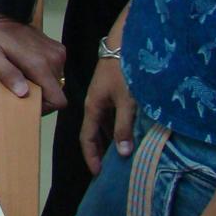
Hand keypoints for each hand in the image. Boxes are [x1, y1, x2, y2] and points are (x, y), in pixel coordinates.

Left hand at [0, 10, 67, 111]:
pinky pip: (56, 70)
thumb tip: (24, 93)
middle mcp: (54, 59)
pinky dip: (44, 73)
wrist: (0, 13)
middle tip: (20, 87)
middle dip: (41, 95)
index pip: (58, 99)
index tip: (29, 103)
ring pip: (57, 81)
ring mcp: (57, 53)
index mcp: (39, 64)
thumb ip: (7, 73)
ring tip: (23, 75)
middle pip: (57, 91)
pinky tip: (28, 66)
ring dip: (42, 83)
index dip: (46, 108)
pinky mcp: (57, 48)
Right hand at [81, 55, 135, 174]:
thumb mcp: (126, 102)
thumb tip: (123, 153)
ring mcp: (104, 96)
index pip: (87, 138)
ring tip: (120, 154)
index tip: (98, 173)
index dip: (91, 156)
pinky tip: (128, 132)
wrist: (125, 42)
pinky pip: (112, 114)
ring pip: (104, 123)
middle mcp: (95, 103)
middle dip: (100, 150)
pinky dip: (117, 126)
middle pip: (94, 132)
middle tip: (109, 168)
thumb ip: (124, 127)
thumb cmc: (124, 72)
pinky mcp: (113, 90)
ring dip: (109, 139)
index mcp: (92, 107)